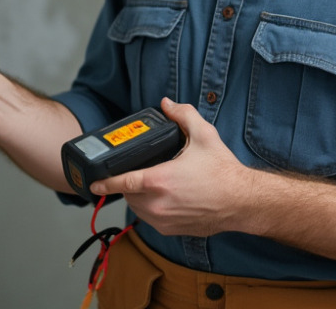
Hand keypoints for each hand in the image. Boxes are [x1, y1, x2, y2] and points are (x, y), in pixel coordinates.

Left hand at [90, 97, 250, 236]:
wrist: (242, 202)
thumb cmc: (223, 172)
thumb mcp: (204, 135)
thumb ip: (183, 115)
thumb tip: (167, 104)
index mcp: (159, 180)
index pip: (122, 182)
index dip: (105, 182)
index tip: (93, 182)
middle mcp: (158, 203)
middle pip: (129, 195)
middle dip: (129, 184)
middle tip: (137, 173)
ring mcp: (164, 220)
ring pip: (138, 209)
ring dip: (138, 198)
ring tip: (149, 185)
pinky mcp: (171, 230)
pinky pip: (151, 220)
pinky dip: (151, 210)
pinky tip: (162, 198)